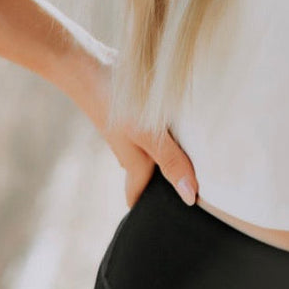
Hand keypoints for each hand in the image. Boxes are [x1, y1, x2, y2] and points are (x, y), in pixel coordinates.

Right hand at [72, 47, 199, 208]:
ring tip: (203, 156)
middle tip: (198, 190)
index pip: (141, 199)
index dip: (154, 212)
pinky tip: (187, 121)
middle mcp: (132, 151)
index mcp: (134, 165)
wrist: (85, 64)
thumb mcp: (148, 134)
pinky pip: (154, 129)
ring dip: (173, 154)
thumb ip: (170, 161)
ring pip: (154, 151)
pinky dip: (169, 131)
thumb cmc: (116, 104)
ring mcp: (131, 131)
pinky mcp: (134, 111)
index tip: (174, 223)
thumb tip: (190, 196)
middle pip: (150, 175)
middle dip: (169, 183)